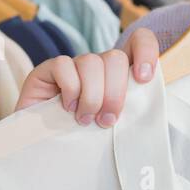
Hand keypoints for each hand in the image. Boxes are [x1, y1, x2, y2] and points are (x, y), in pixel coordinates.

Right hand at [13, 27, 159, 125]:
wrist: (43, 148)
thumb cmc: (85, 135)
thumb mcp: (113, 121)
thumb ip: (130, 108)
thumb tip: (145, 106)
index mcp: (119, 73)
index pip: (139, 40)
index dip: (146, 51)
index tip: (144, 79)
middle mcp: (97, 64)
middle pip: (115, 58)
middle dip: (115, 93)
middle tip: (107, 120)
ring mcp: (73, 64)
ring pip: (91, 62)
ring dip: (92, 96)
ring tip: (85, 119)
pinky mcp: (48, 69)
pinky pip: (64, 66)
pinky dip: (70, 90)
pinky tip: (67, 107)